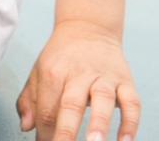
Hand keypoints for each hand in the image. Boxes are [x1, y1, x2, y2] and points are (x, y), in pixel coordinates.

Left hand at [17, 20, 140, 140]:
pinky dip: (131, 122)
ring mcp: (104, 77)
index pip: (46, 109)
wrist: (88, 28)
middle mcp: (78, 74)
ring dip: (99, 124)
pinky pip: (132, 102)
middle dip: (66, 131)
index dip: (44, 133)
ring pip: (102, 100)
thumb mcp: (38, 72)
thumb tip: (26, 127)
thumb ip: (29, 101)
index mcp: (53, 73)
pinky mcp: (125, 81)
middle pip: (70, 104)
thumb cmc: (61, 58)